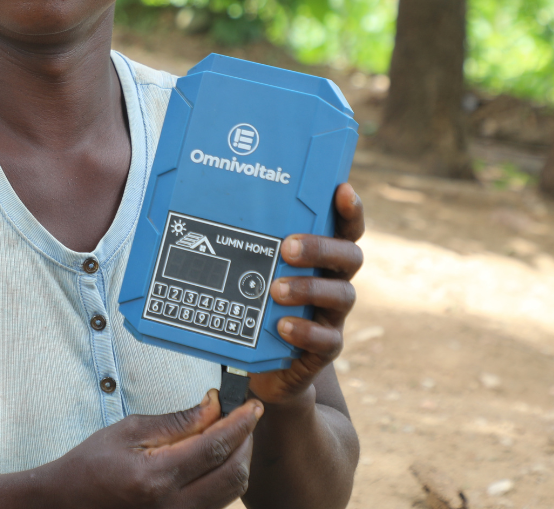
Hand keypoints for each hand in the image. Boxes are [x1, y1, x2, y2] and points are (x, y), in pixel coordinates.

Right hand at [44, 391, 262, 507]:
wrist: (69, 502)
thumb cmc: (93, 464)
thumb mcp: (130, 431)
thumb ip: (177, 421)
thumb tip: (214, 406)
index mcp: (156, 477)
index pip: (215, 447)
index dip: (239, 423)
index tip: (252, 405)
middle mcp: (173, 506)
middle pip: (233, 474)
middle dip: (246, 441)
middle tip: (245, 416)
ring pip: (231, 492)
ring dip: (239, 459)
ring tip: (231, 433)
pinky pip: (217, 502)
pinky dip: (225, 476)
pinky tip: (217, 457)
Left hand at [250, 183, 364, 405]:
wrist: (269, 364)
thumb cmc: (260, 304)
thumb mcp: (256, 271)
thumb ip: (249, 247)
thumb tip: (201, 210)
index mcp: (323, 257)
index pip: (347, 228)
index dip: (351, 209)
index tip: (342, 190)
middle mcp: (334, 280)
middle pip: (350, 257)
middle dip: (322, 248)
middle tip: (289, 247)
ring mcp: (332, 315)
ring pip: (342, 296)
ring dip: (309, 288)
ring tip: (276, 289)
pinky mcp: (325, 347)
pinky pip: (328, 340)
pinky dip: (306, 332)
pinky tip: (283, 325)